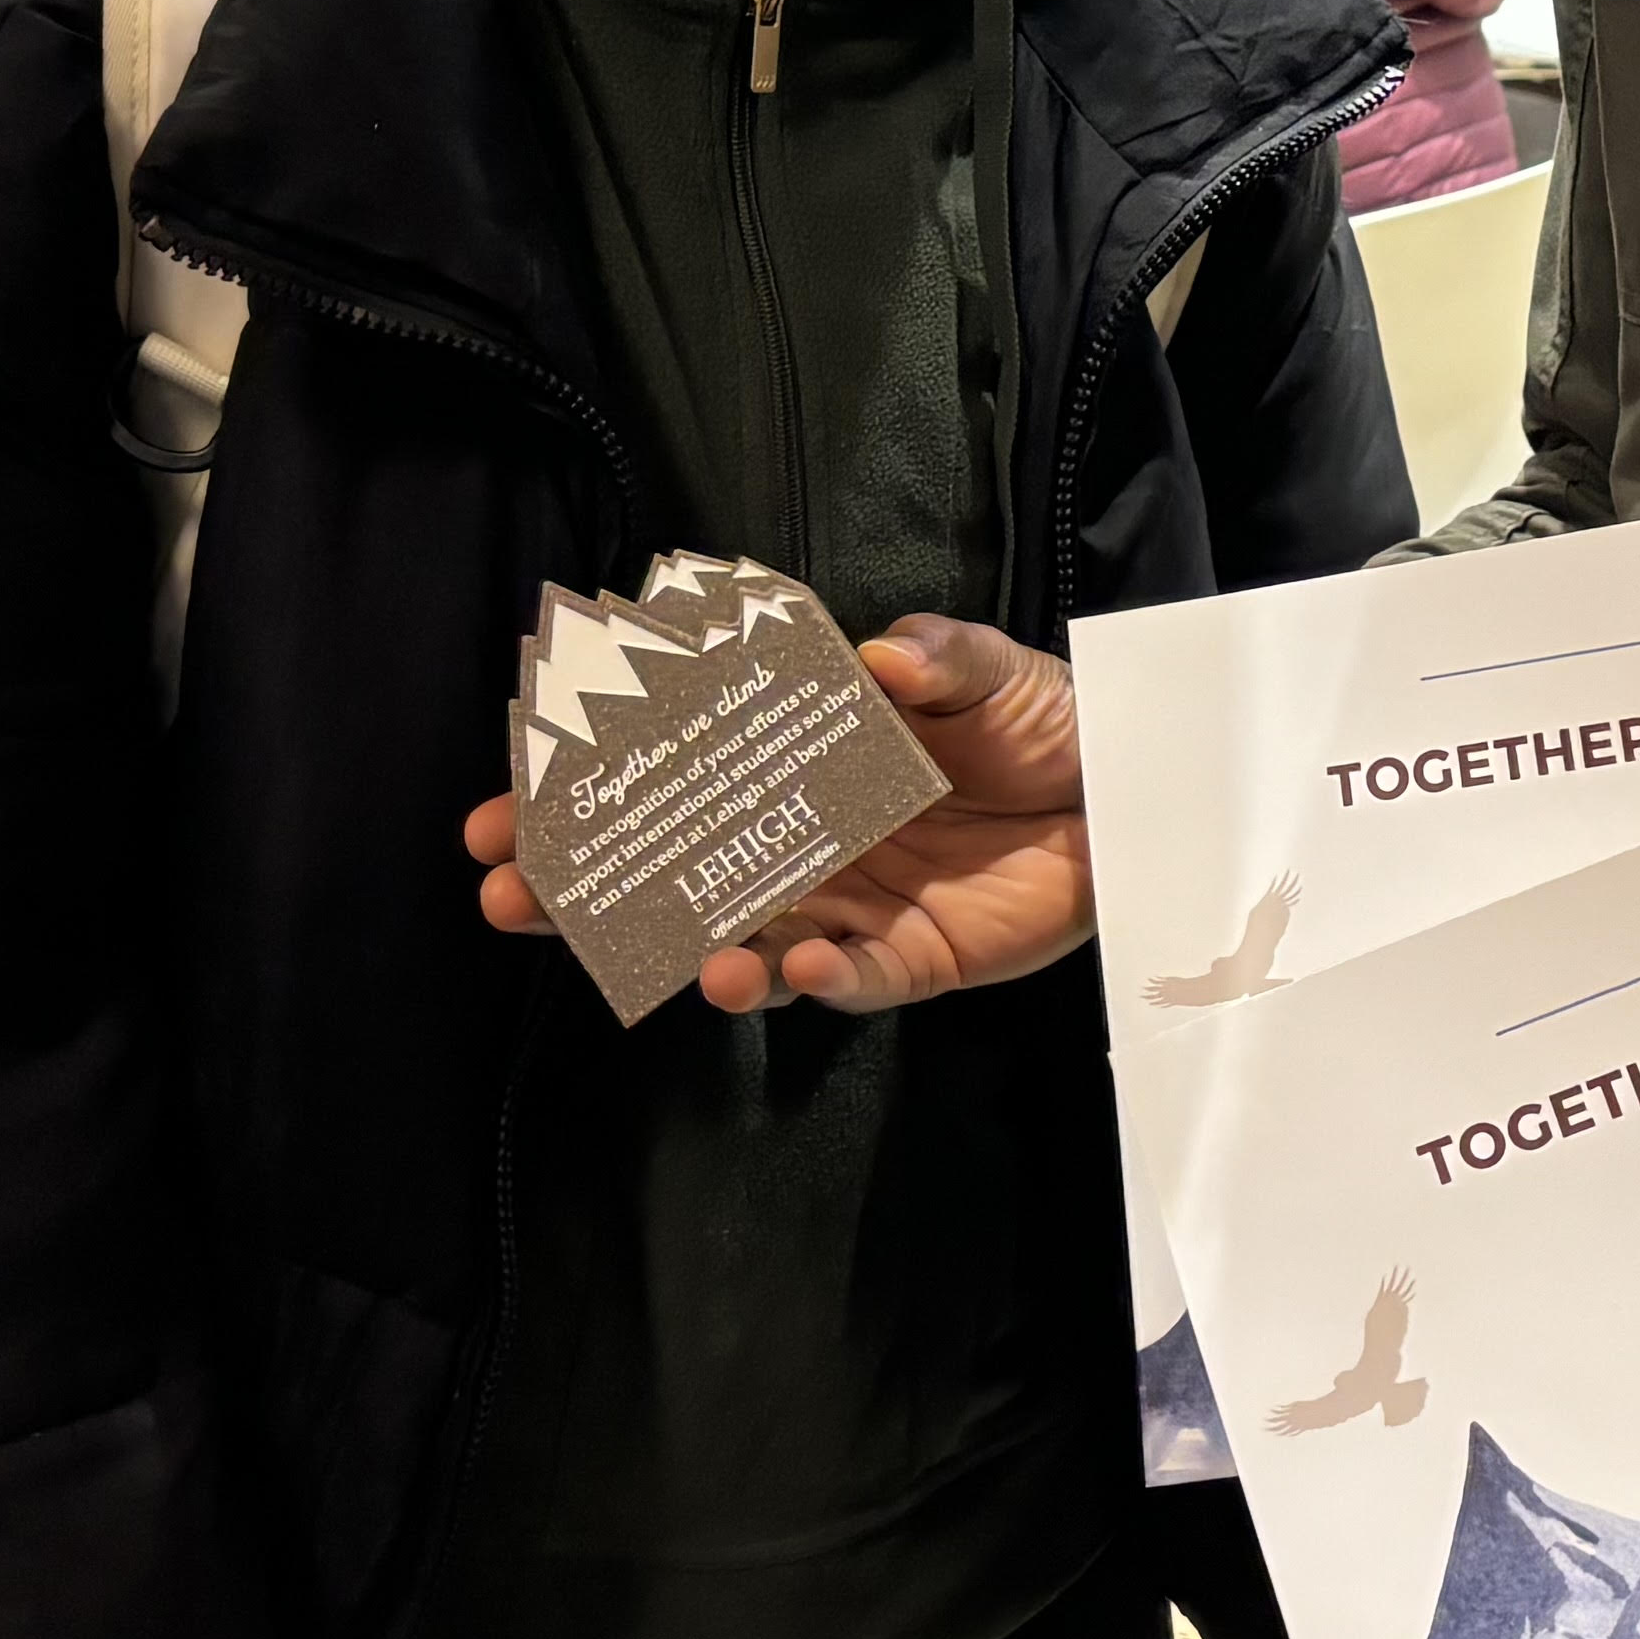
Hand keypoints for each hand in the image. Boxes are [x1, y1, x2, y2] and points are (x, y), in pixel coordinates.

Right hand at [466, 616, 1092, 1014]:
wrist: (1130, 790)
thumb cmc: (1041, 717)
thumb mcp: (984, 668)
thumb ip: (934, 658)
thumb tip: (878, 655)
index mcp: (794, 767)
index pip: (671, 782)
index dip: (593, 795)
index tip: (509, 803)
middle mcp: (803, 843)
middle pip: (677, 879)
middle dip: (591, 895)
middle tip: (513, 896)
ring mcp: (849, 907)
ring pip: (748, 945)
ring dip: (705, 957)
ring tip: (687, 962)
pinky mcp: (909, 960)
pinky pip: (852, 983)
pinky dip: (822, 980)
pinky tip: (799, 968)